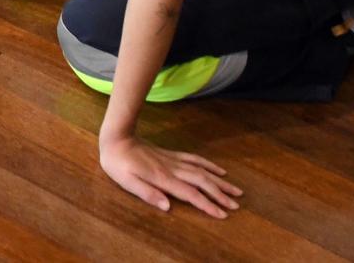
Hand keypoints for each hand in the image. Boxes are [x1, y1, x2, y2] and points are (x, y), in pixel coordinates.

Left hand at [99, 133, 241, 217]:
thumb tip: (167, 207)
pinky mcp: (171, 155)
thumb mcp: (127, 182)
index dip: (207, 204)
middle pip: (202, 182)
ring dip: (220, 182)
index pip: (190, 194)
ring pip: (202, 171)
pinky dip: (208, 165)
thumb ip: (147, 194)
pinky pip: (194, 159)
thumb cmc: (118, 164)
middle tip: (236, 206)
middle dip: (220, 194)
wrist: (116, 138)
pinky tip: (219, 170)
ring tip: (236, 191)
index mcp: (163, 179)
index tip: (222, 214)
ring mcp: (174, 160)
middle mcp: (173, 169)